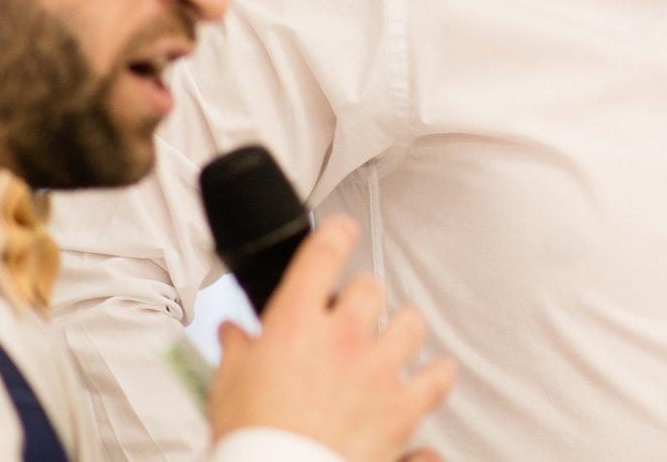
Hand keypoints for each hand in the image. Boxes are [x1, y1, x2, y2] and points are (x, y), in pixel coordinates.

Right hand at [208, 217, 455, 461]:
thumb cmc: (253, 437)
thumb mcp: (228, 384)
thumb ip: (236, 350)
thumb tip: (232, 333)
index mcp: (296, 322)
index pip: (325, 253)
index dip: (337, 232)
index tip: (342, 230)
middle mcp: (342, 337)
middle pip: (370, 287)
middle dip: (360, 297)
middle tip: (350, 314)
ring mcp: (377, 371)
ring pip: (410, 323)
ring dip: (401, 328)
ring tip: (392, 338)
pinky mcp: (401, 409)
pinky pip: (437, 378)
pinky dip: (436, 376)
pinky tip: (432, 375)